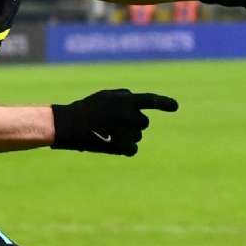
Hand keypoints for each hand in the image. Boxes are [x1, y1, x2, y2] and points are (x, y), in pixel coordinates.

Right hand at [51, 89, 178, 155]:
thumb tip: (138, 102)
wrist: (70, 125)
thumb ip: (124, 96)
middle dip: (133, 124)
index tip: (175, 106)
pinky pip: (133, 149)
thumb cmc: (86, 109)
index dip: (164, 103)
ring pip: (137, 136)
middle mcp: (130, 115)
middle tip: (114, 124)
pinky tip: (111, 144)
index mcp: (126, 100)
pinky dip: (125, 149)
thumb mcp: (105, 96)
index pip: (151, 100)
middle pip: (143, 123)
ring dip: (127, 136)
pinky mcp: (123, 146)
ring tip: (107, 133)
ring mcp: (127, 131)